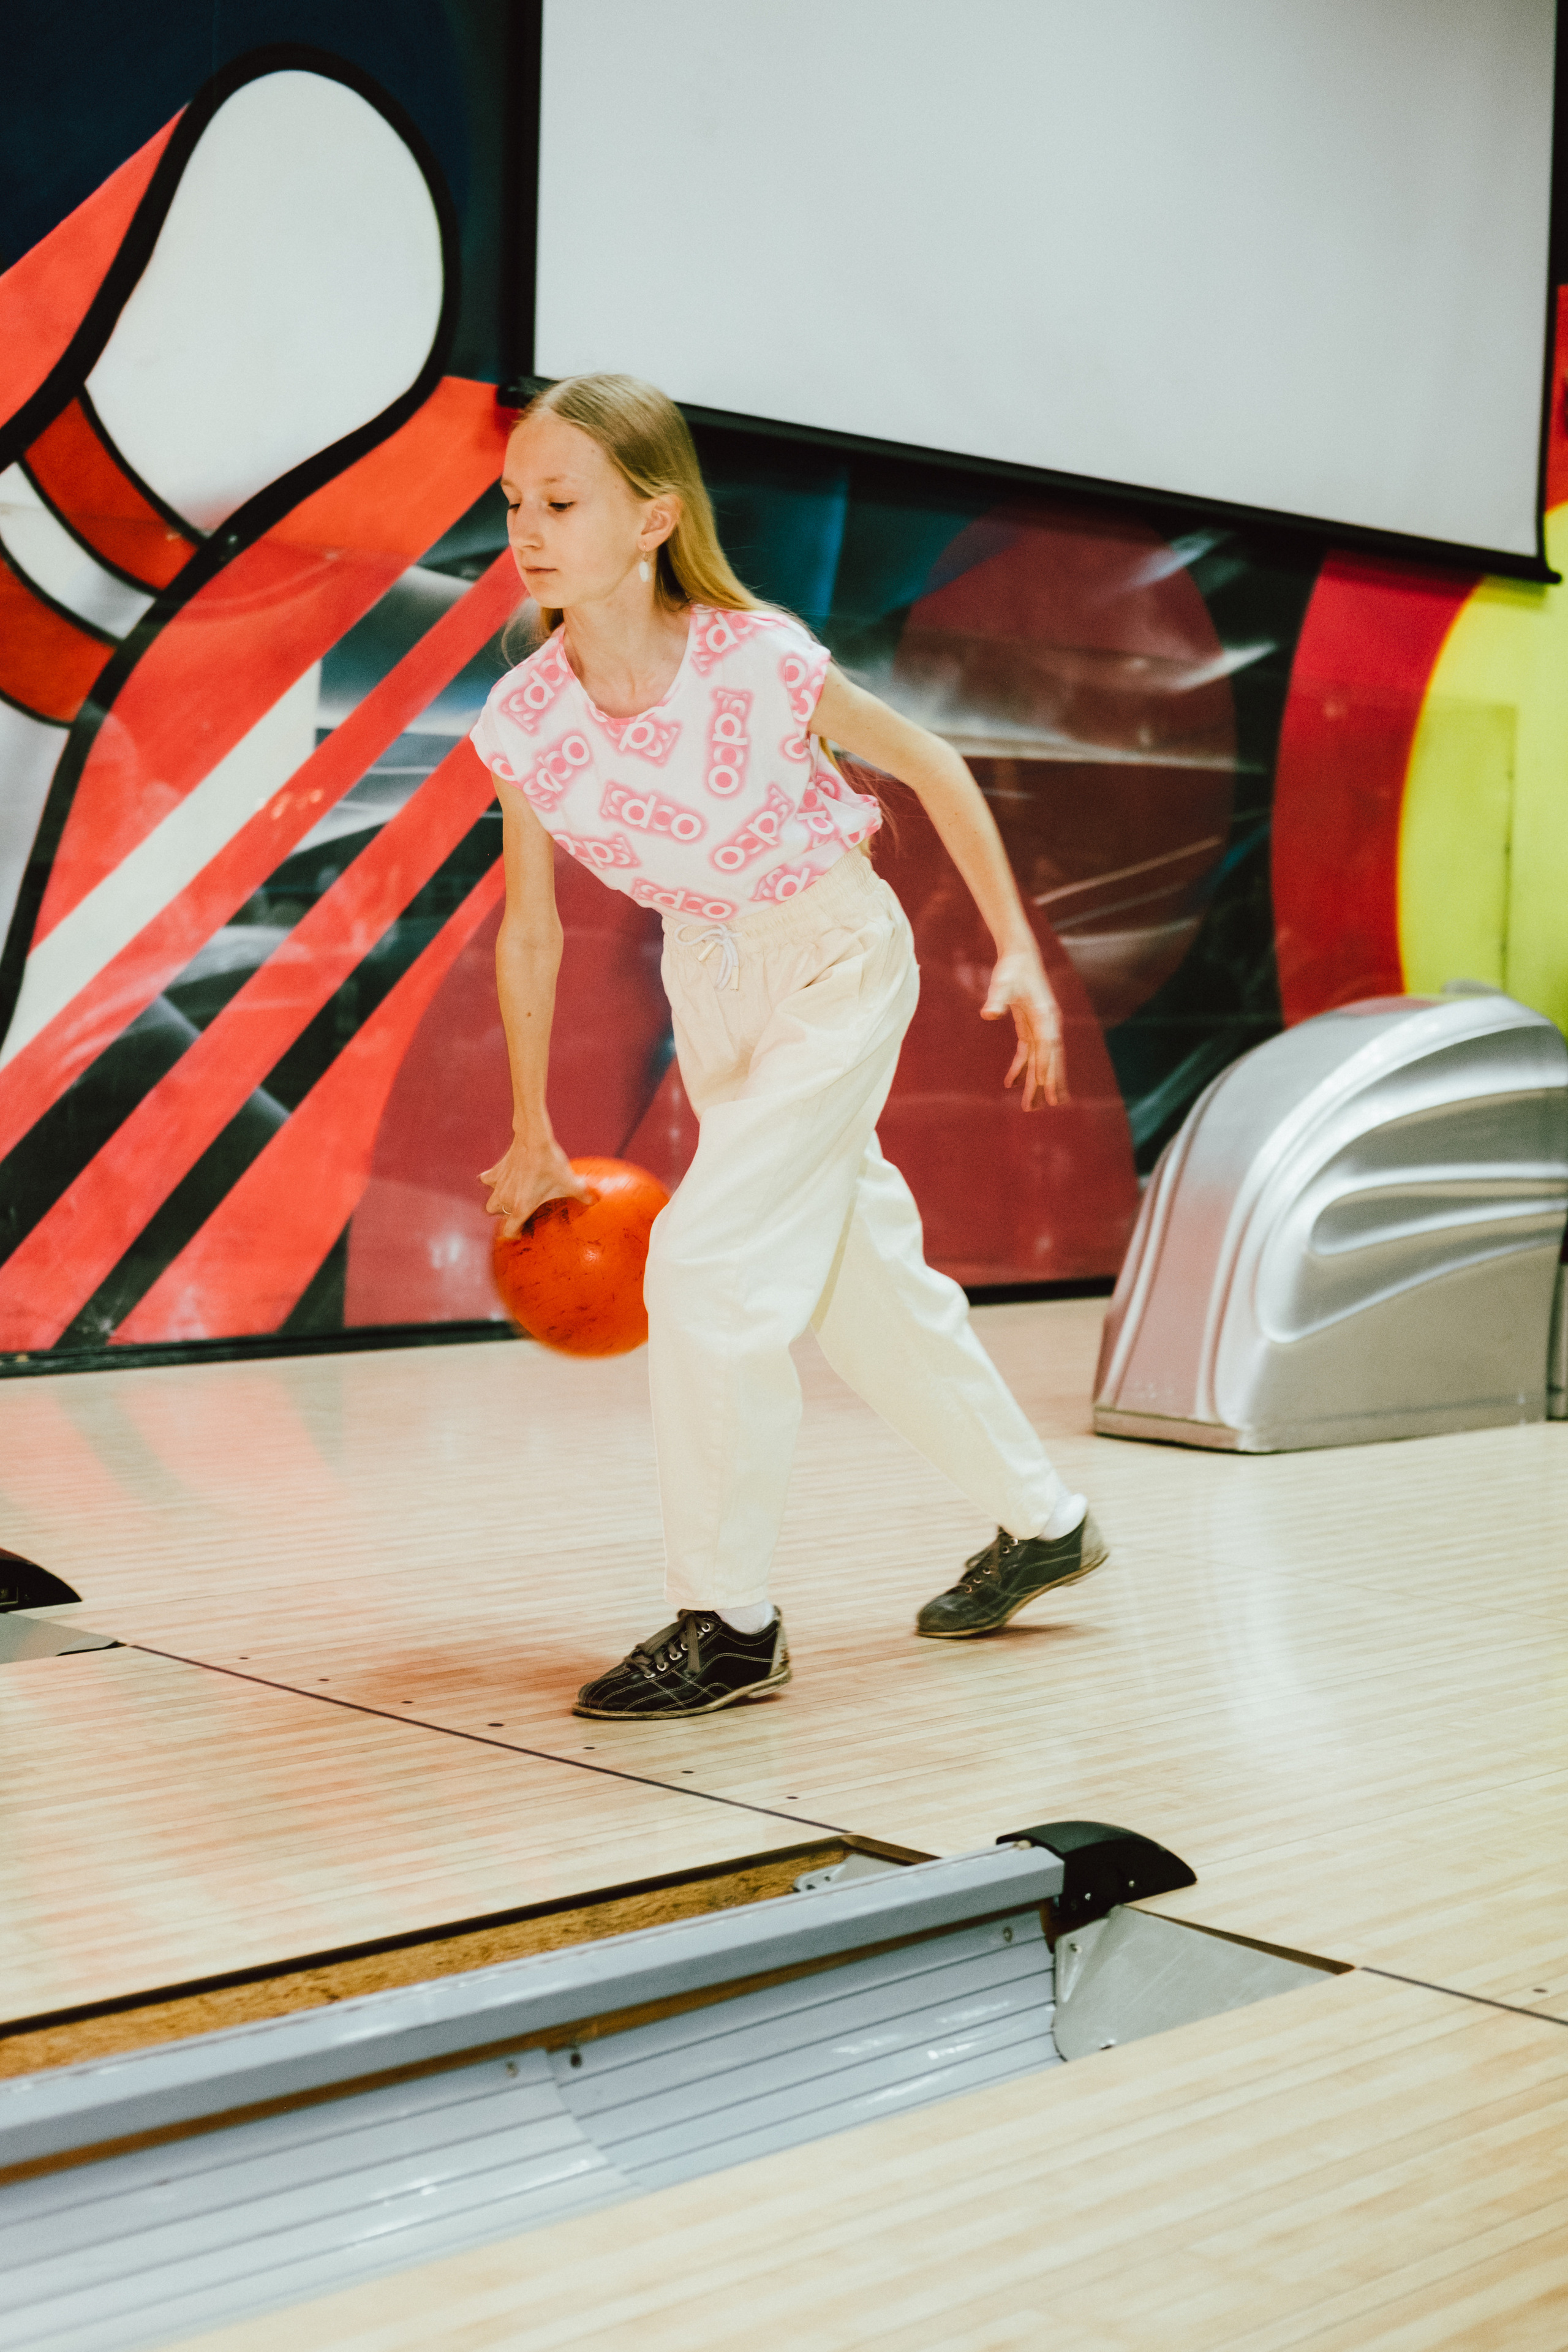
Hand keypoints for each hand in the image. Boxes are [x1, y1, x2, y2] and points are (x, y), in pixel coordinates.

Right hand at [480, 1136, 592, 1238]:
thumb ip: (582, 1194)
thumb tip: (595, 1200)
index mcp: (521, 1207)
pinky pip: (486, 1180)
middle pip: (497, 1216)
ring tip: (511, 1197)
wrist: (533, 1139)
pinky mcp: (495, 1171)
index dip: (515, 1234)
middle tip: (520, 1210)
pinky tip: (503, 1178)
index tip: (523, 1231)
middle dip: (506, 1216)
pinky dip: (492, 1181)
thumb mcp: (569, 1182)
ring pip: (490, 1202)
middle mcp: (505, 1198)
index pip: (509, 1230)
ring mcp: (498, 1185)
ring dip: (497, 1202)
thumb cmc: (550, 1163)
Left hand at [982, 950, 1067, 1109]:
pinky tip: (1011, 1082)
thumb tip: (988, 1013)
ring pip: (1042, 1059)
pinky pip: (1029, 1052)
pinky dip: (1022, 1067)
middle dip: (1047, 1084)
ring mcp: (1042, 1026)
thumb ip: (997, 998)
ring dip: (1037, 1082)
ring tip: (1033, 1106)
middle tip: (1043, 1107)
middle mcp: (1049, 1024)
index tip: (1043, 1088)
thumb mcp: (1002, 982)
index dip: (1046, 1067)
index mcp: (1046, 1015)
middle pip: (1050, 1058)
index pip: (1047, 1046)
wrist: (1020, 954)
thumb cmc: (1012, 967)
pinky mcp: (1032, 1026)